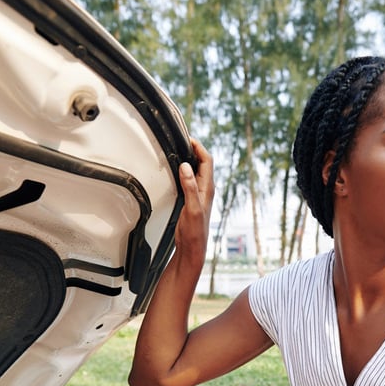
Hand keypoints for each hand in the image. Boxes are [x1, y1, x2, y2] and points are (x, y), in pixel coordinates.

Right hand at [175, 137, 214, 259]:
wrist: (192, 247)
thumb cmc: (195, 231)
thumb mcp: (192, 208)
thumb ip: (190, 187)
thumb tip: (186, 167)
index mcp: (207, 189)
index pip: (207, 160)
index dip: (198, 147)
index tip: (188, 138)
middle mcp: (205, 189)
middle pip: (203, 162)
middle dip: (193, 149)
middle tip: (181, 140)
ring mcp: (199, 194)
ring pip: (196, 170)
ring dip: (189, 158)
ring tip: (179, 149)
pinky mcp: (191, 198)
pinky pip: (189, 178)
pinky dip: (184, 170)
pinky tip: (176, 169)